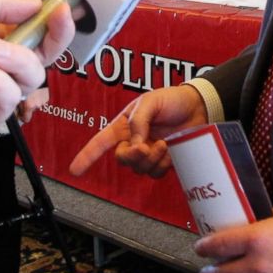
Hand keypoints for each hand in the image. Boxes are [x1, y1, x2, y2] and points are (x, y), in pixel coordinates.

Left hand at [0, 0, 74, 148]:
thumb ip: (1, 5)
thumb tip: (34, 4)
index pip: (34, 31)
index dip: (53, 22)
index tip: (64, 9)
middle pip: (44, 56)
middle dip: (55, 39)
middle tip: (55, 25)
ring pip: (32, 77)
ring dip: (15, 59)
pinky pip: (9, 98)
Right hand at [69, 84, 207, 177]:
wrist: (198, 106)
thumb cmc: (171, 99)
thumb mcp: (150, 102)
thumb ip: (138, 121)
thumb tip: (134, 144)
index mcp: (124, 125)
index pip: (101, 142)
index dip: (87, 156)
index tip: (74, 170)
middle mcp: (133, 141)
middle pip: (122, 159)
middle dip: (132, 156)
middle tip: (144, 147)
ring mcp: (148, 152)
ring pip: (139, 168)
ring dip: (151, 158)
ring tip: (163, 143)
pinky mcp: (162, 161)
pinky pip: (155, 173)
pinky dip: (161, 164)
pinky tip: (170, 150)